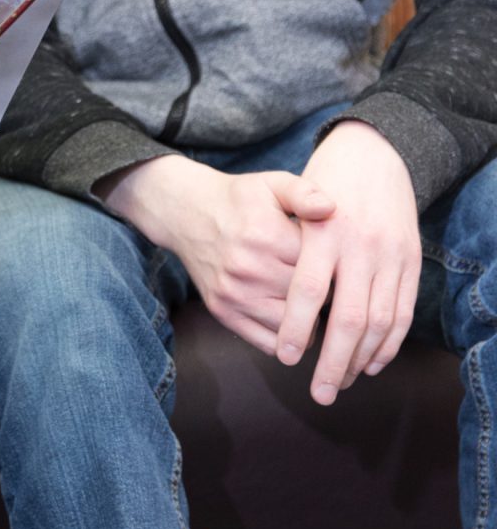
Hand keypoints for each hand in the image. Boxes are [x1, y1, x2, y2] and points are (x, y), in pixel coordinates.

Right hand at [100, 155, 332, 353]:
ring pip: (295, 331)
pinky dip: (286, 337)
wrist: (184, 212)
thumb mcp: (272, 184)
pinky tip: (289, 317)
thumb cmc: (239, 199)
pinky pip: (269, 344)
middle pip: (314, 302)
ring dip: (309, 322)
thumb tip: (331, 208)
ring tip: (310, 303)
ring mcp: (234, 294)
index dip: (340, 270)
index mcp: (266, 235)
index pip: (325, 269)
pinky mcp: (222, 311)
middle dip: (329, 298)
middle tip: (332, 287)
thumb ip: (305, 192)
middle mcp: (248, 268)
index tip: (344, 266)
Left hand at [284, 122, 421, 403]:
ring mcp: (391, 256)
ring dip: (362, 358)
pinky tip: (371, 363)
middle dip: (334, 359)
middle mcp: (361, 247)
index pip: (310, 289)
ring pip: (381, 321)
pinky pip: (403, 311)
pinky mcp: (410, 262)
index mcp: (325, 232)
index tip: (287, 357)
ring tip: (340, 383)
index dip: (299, 326)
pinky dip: (389, 342)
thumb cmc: (322, 180)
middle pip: (349, 316)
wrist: (373, 153)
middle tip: (319, 392)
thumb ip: (277, 238)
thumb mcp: (287, 192)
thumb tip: (269, 285)